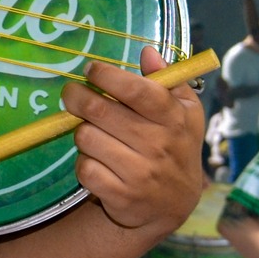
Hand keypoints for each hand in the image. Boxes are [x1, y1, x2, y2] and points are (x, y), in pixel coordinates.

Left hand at [66, 46, 206, 231]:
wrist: (174, 205)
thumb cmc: (177, 147)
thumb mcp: (186, 112)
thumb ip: (168, 80)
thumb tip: (147, 52)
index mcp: (173, 118)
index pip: (135, 90)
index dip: (106, 75)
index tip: (91, 70)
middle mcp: (158, 144)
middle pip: (99, 110)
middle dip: (77, 97)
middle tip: (73, 94)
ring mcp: (139, 172)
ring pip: (86, 137)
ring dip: (83, 133)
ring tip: (94, 134)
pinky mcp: (121, 195)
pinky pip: (84, 168)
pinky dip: (84, 162)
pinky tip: (97, 161)